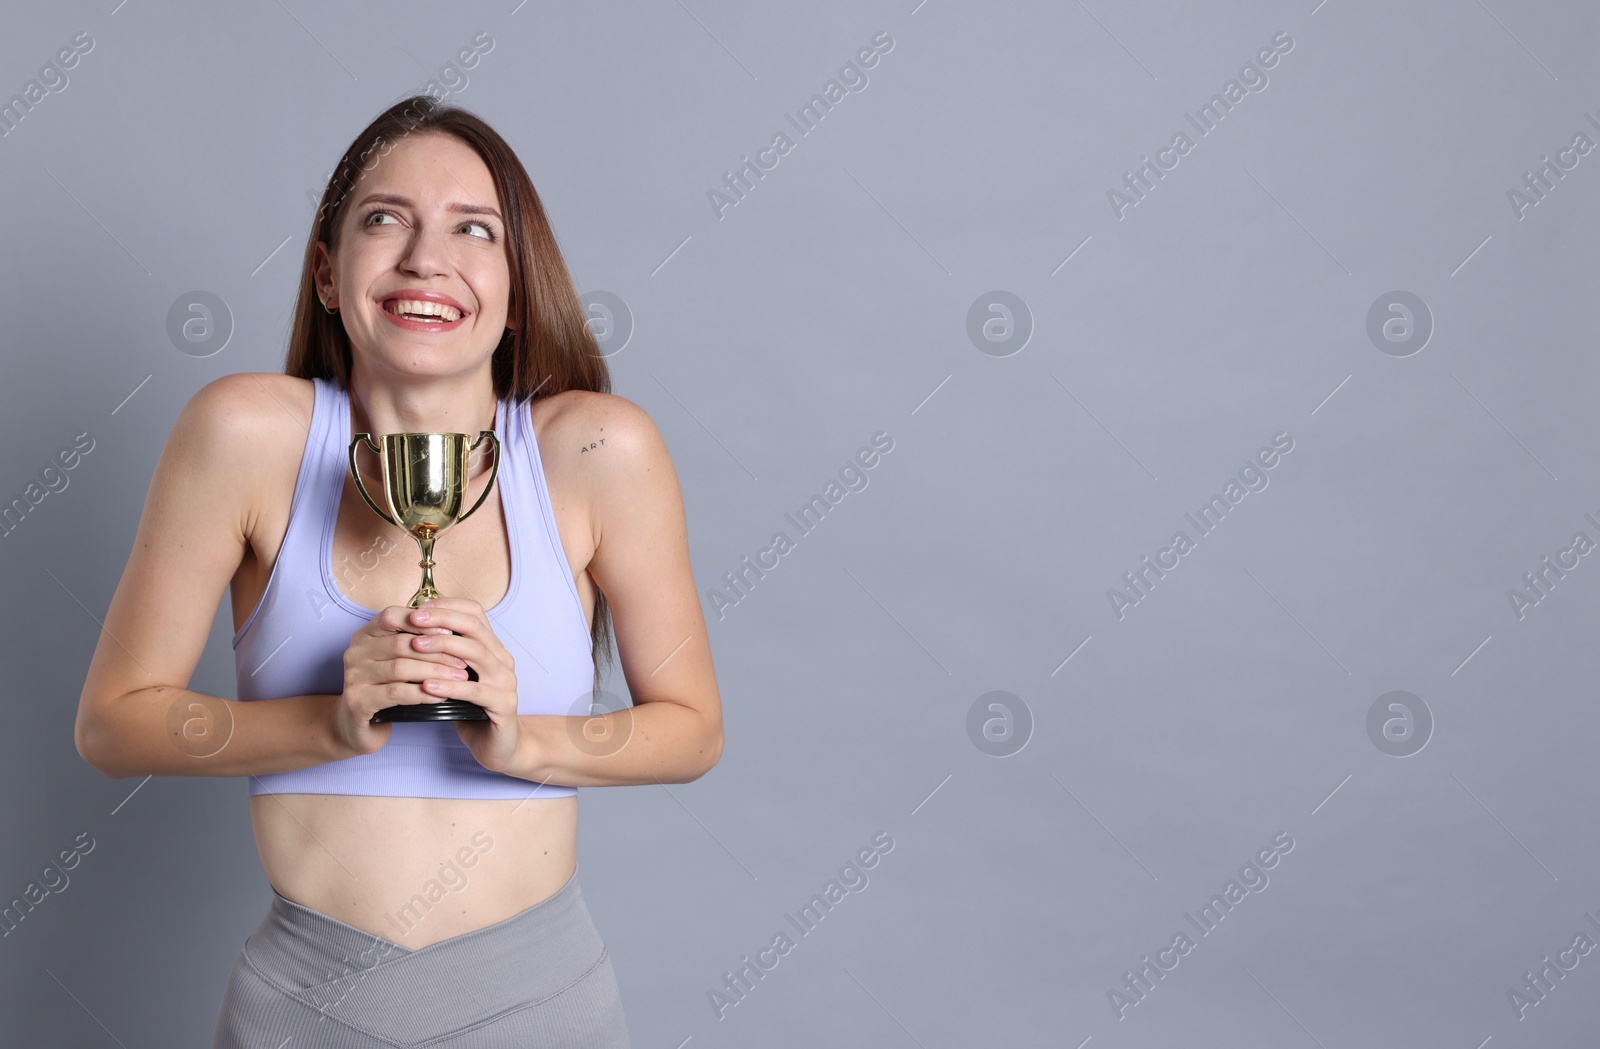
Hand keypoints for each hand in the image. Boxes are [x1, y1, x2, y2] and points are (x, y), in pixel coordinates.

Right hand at [335, 604, 471, 757]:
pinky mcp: (357, 701)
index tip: (451, 632)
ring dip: (435, 672)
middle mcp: (355, 651)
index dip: (423, 623)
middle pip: (401, 643)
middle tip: (463, 661)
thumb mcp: (397, 660)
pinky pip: (396, 693)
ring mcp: (353, 676)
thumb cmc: (385, 688)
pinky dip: (423, 693)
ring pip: (401, 668)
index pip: (392, 617)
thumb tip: (452, 628)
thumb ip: (414, 643)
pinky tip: (441, 696)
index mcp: (365, 635)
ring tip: (459, 678)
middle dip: (437, 652)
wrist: (359, 726)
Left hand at [402, 597, 522, 773]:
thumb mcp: (457, 677)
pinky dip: (450, 686)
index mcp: (492, 648)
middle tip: (413, 621)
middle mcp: (502, 660)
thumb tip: (410, 632)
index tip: (418, 610)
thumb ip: (444, 656)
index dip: (447, 607)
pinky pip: (475, 691)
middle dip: (442, 620)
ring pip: (476, 653)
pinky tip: (428, 686)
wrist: (499, 746)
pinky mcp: (504, 705)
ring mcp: (506, 682)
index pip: (474, 613)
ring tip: (415, 647)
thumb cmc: (471, 710)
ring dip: (443, 647)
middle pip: (474, 628)